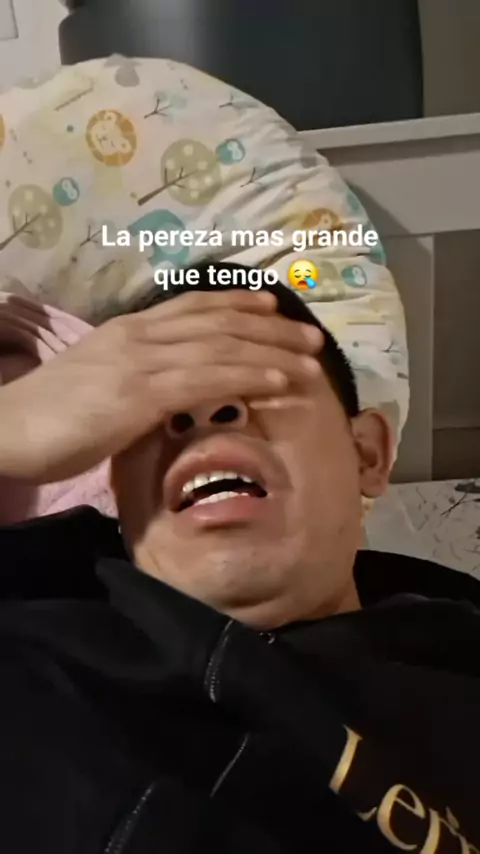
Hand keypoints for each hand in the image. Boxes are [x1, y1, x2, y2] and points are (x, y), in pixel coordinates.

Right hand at [0, 289, 322, 482]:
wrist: (8, 427)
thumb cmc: (50, 415)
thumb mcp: (99, 383)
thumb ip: (137, 378)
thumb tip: (170, 390)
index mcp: (129, 330)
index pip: (194, 306)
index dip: (238, 303)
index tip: (273, 305)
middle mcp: (140, 335)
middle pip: (218, 322)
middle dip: (270, 327)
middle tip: (312, 337)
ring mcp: (141, 361)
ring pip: (221, 347)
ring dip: (272, 351)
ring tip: (311, 359)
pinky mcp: (140, 392)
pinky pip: (207, 378)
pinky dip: (249, 374)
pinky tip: (279, 378)